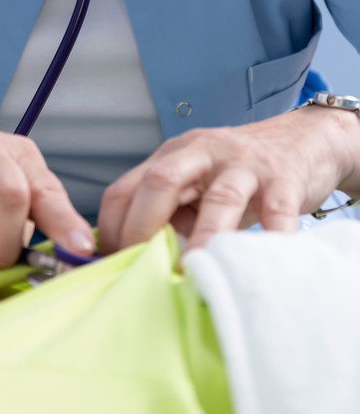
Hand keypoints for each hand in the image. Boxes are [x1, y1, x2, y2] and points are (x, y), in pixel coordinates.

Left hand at [98, 105, 359, 252]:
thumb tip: (139, 263)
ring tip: (193, 273)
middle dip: (144, 226)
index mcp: (172, 155)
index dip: (111, 228)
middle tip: (144, 269)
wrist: (302, 139)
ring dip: (203, 239)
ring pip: (220, 198)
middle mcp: (203, 152)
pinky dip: (270, 239)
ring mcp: (244, 163)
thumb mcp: (198, 186)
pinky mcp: (284, 178)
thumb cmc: (240, 172)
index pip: (124, 187)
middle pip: (161, 180)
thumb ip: (172, 215)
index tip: (112, 266)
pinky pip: (277, 210)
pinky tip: (261, 268)